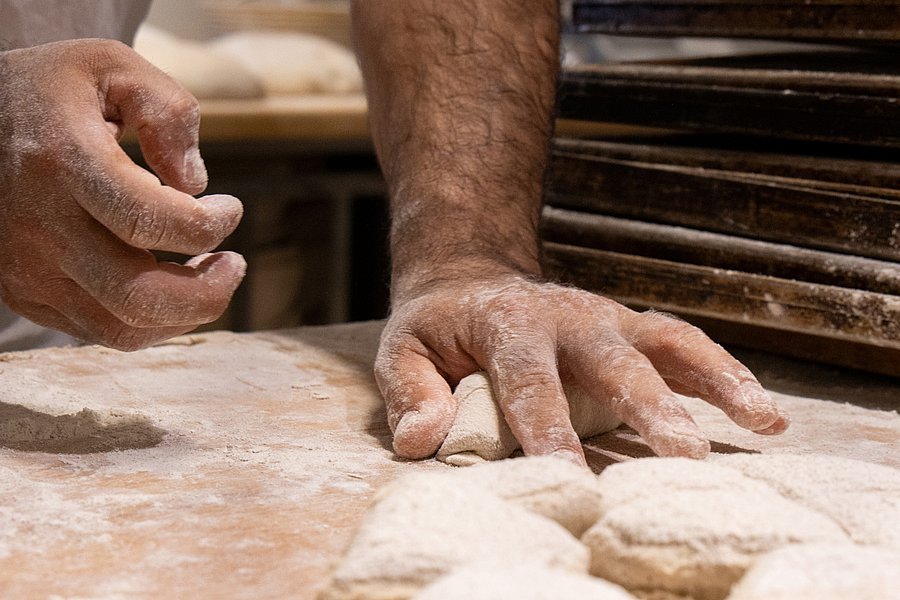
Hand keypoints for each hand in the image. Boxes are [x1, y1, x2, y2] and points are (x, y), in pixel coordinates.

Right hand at [0, 40, 244, 350]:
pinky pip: (100, 330)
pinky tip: (171, 284)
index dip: (209, 225)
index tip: (230, 208)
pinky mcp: (26, 292)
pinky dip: (150, 320)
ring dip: (185, 314)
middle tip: (233, 265)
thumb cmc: (51, 92)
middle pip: (138, 296)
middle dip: (208, 293)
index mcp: (64, 161)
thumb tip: (194, 183)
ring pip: (121, 328)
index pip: (149, 220)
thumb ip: (167, 112)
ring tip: (209, 276)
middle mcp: (41, 225)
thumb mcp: (111, 66)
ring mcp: (28, 267)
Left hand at [375, 274, 788, 464]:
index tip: (569, 478)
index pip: (529, 379)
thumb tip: (423, 442)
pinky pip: (684, 347)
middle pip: (614, 358)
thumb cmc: (439, 327)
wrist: (473, 277)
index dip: (547, 428)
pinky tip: (764, 416)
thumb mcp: (403, 349)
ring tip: (760, 420)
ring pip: (668, 341)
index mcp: (506, 322)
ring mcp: (607, 320)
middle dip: (649, 404)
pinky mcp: (632, 330)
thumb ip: (411, 393)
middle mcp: (567, 316)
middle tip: (684, 452)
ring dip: (715, 379)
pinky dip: (726, 376)